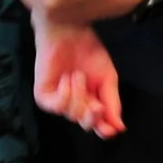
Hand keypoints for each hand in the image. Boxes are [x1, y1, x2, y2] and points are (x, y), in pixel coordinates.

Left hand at [34, 20, 124, 135]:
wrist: (68, 32)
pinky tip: (66, 79)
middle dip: (93, 117)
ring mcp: (58, 101)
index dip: (105, 128)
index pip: (98, 122)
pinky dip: (65, 94)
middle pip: (85, 124)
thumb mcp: (107, 78)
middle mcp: (75, 103)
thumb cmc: (88, 51)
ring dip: (79, 95)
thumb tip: (119, 127)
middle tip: (98, 107)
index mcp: (92, 100)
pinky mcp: (43, 96)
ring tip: (78, 75)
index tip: (113, 130)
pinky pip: (57, 107)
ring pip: (72, 114)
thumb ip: (113, 103)